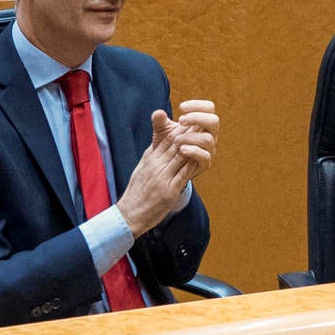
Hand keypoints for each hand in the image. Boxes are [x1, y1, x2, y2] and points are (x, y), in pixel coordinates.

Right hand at [116, 103, 218, 235]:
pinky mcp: (168, 191)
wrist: (129, 214)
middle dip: (189, 133)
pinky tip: (201, 158)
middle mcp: (156, 166)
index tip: (193, 120)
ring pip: (180, 157)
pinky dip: (192, 165)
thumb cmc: (138, 190)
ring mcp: (162, 178)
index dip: (181, 129)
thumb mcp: (144, 167)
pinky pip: (183, 175)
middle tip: (203, 123)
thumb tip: (163, 141)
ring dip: (193, 146)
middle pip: (175, 144)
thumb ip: (155, 153)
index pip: (167, 139)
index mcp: (150, 158)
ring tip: (205, 136)